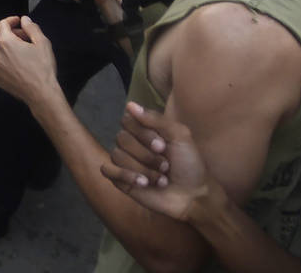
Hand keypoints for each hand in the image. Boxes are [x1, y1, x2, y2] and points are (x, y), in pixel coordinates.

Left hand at [0, 15, 59, 108]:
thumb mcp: (42, 43)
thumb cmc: (43, 69)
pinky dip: (5, 59)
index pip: (2, 24)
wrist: (41, 94)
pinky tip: (19, 64)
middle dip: (9, 33)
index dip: (11, 20)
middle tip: (23, 37)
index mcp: (5, 43)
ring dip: (6, 46)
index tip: (18, 22)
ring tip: (23, 51)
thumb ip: (31, 27)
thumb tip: (24, 20)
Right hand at [101, 102, 211, 222]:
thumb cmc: (189, 165)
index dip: (143, 133)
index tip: (162, 145)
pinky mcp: (120, 179)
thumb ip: (156, 119)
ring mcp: (125, 162)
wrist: (193, 196)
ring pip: (117, 156)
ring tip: (161, 179)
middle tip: (166, 165)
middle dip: (146, 155)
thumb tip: (129, 105)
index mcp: (144, 131)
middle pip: (121, 138)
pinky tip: (143, 183)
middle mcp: (132, 144)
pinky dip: (124, 175)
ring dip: (143, 169)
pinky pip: (107, 170)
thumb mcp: (180, 137)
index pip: (127, 121)